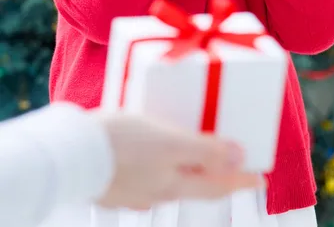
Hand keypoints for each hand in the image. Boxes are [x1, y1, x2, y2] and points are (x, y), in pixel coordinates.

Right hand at [95, 113, 261, 209]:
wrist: (71, 153)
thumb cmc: (122, 143)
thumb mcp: (169, 142)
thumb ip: (204, 151)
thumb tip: (240, 158)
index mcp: (174, 183)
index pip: (218, 185)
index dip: (241, 180)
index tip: (261, 178)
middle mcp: (157, 192)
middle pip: (195, 186)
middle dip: (216, 175)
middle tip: (231, 165)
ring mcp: (134, 190)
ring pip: (169, 181)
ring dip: (186, 170)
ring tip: (192, 156)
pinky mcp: (114, 182)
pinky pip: (145, 176)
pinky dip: (157, 167)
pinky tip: (150, 157)